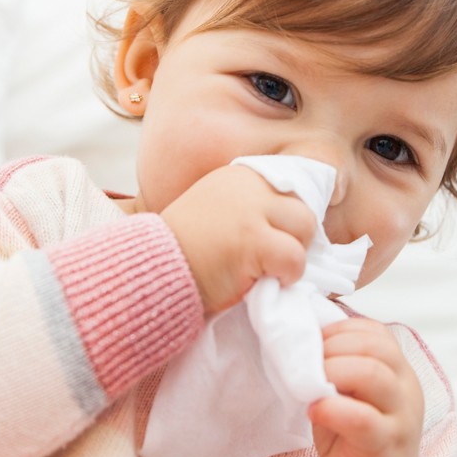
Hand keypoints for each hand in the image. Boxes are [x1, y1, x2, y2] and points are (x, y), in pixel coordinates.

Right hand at [159, 165, 315, 316]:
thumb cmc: (186, 251)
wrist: (151, 272)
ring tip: (268, 269)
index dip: (290, 217)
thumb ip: (251, 206)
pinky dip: (288, 274)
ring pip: (305, 227)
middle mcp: (247, 186)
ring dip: (294, 254)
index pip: (291, 185)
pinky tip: (266, 281)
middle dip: (296, 236)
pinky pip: (295, 257)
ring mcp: (251, 211)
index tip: (280, 236)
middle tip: (274, 258)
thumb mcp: (218, 210)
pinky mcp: (253, 241)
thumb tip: (300, 221)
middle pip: (303, 208)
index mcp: (239, 176)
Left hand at [308, 317, 424, 456]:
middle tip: (307, 364)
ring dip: (334, 371)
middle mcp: (406, 388)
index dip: (340, 331)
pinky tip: (314, 410)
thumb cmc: (355, 442)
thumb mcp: (350, 397)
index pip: (376, 332)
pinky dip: (333, 409)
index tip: (312, 343)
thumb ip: (339, 370)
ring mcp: (401, 417)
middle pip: (376, 347)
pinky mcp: (386, 446)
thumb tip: (306, 345)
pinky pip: (362, 419)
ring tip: (311, 384)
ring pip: (373, 374)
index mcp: (399, 371)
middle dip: (334, 347)